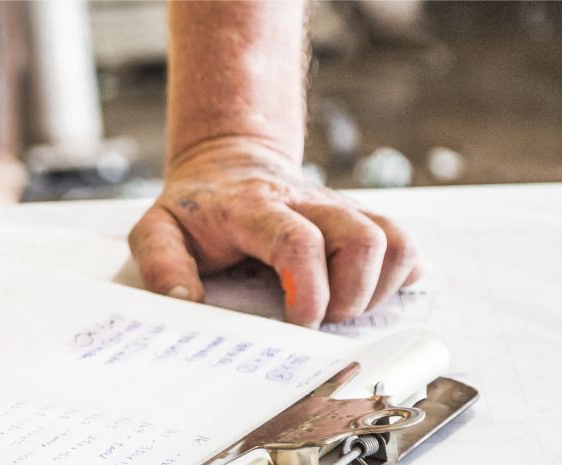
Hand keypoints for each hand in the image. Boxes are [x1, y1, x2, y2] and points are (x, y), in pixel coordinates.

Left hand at [127, 139, 422, 326]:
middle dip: (352, 296)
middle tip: (322, 321)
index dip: (309, 289)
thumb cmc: (195, 207)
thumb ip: (162, 264)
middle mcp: (307, 203)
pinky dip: (397, 277)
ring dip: (379, 289)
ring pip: (395, 240)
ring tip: (343, 309)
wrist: (228, 161)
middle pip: (362, 238)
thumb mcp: (157, 228)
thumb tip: (184, 302)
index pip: (297, 241)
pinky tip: (363, 294)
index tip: (300, 323)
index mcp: (254, 208)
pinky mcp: (361, 219)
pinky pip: (404, 245)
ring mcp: (340, 208)